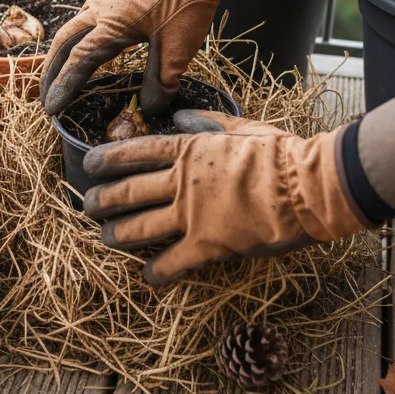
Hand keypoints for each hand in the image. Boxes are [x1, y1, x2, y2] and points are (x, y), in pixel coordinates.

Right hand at [40, 0, 255, 114]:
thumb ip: (160, 82)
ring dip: (68, 43)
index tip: (52, 106)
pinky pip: (97, 8)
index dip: (63, 85)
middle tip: (46, 87)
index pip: (78, 62)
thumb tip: (151, 108)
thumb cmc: (187, 2)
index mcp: (110, 27)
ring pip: (79, 21)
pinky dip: (89, 26)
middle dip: (53, 65)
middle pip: (65, 39)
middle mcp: (103, 9)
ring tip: (65, 61)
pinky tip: (101, 31)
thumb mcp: (177, 50)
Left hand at [82, 110, 366, 285]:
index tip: (89, 163)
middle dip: (103, 199)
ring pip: (140, 226)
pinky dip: (156, 271)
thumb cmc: (281, 154)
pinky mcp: (207, 244)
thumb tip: (181, 116)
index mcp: (191, 149)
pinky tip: (148, 277)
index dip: (109, 158)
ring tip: (104, 238)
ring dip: (118, 234)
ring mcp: (192, 214)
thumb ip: (208, 123)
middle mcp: (183, 181)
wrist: (307, 187)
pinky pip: (172, 261)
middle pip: (130, 190)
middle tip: (87, 206)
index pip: (138, 151)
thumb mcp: (242, 128)